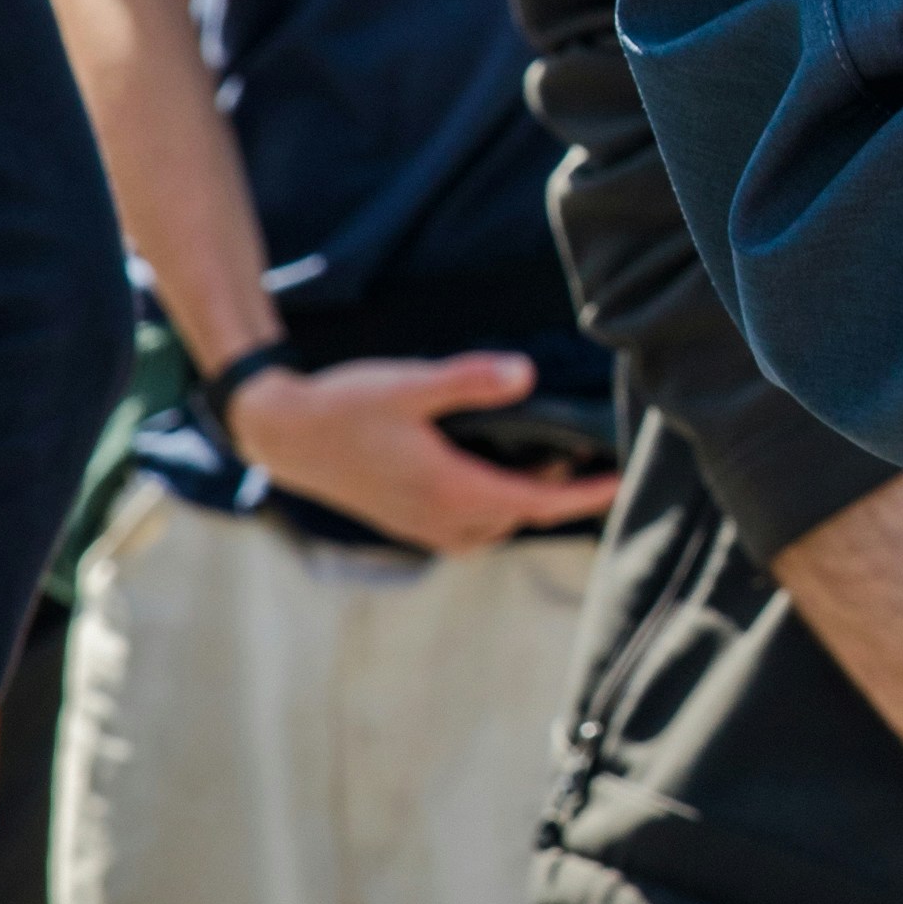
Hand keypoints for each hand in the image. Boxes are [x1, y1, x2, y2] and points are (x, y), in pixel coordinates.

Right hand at [227, 350, 618, 551]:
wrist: (283, 433)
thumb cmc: (345, 406)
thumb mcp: (411, 383)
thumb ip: (469, 380)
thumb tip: (526, 375)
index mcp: (451, 490)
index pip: (537, 503)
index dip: (584, 494)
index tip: (619, 481)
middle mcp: (440, 519)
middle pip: (519, 517)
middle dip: (554, 494)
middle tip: (579, 455)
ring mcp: (419, 526)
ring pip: (491, 528)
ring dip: (518, 503)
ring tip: (536, 462)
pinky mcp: (404, 521)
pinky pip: (464, 528)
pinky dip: (487, 508)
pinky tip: (486, 473)